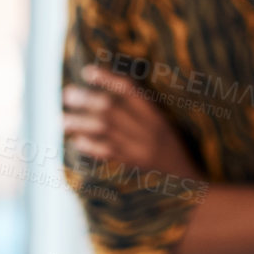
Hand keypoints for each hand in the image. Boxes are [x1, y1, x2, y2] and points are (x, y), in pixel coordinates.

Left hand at [62, 65, 204, 180]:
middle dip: (87, 99)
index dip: (108, 79)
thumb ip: (142, 112)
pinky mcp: (133, 166)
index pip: (130, 91)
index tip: (88, 71)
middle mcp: (148, 129)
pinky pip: (109, 153)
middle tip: (67, 93)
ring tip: (63, 118)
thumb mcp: (164, 126)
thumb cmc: (174, 150)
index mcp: (157, 115)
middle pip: (113, 109)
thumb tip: (108, 96)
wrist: (190, 182)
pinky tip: (76, 141)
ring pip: (106, 130)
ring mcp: (140, 148)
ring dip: (81, 123)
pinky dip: (90, 146)